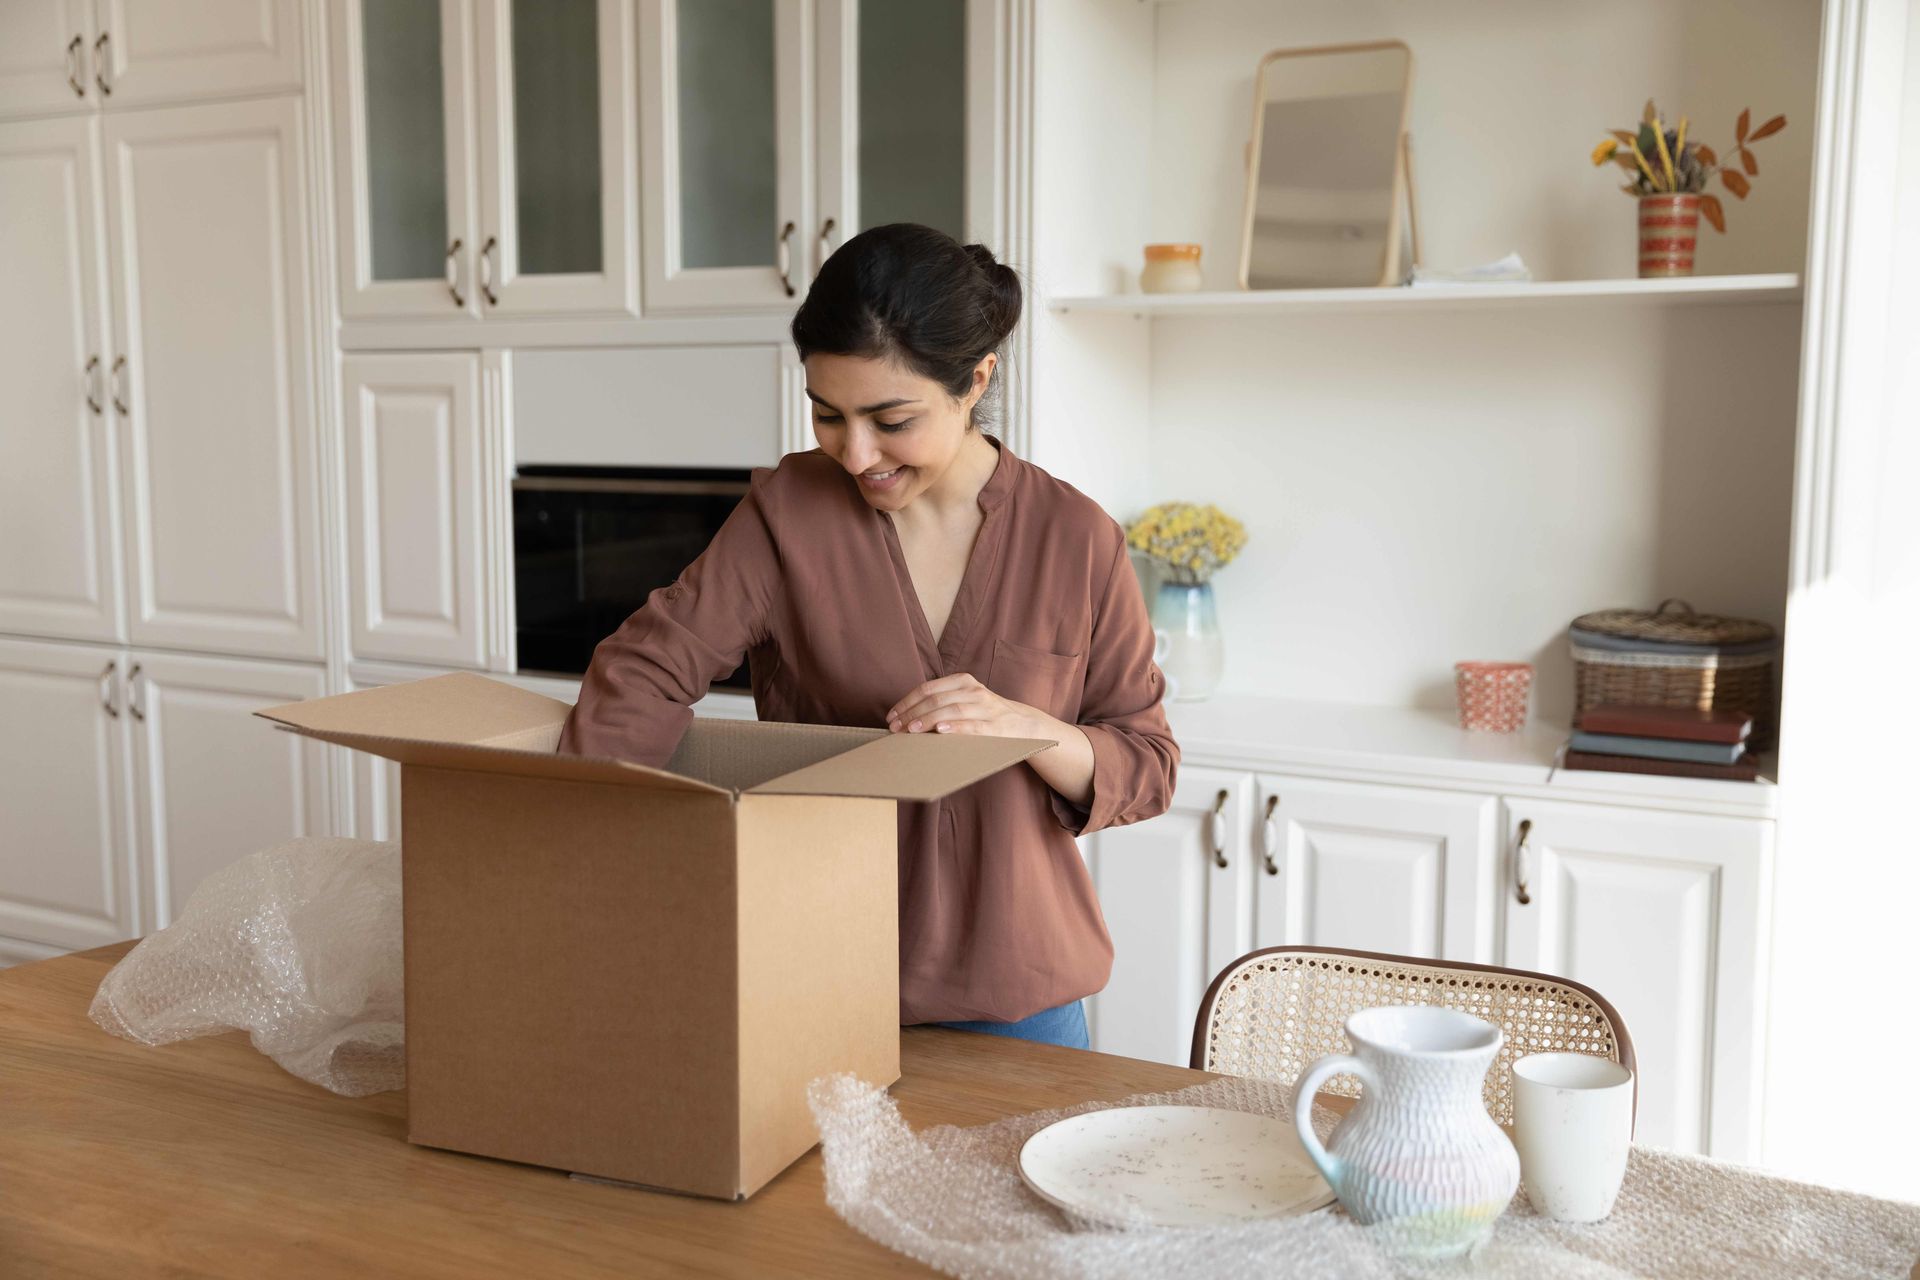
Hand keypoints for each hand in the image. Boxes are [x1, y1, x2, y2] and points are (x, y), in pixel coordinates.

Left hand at [886, 673, 1049, 738]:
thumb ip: (943, 702)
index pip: (928, 689)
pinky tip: (940, 731)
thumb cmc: (985, 714)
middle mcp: (973, 691)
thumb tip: (907, 717)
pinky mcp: (994, 726)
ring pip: (951, 710)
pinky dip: (955, 727)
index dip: (907, 702)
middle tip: (895, 728)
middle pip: (936, 700)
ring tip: (910, 730)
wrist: (1023, 724)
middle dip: (911, 714)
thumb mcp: (966, 700)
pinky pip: (972, 726)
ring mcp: (985, 708)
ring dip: (927, 720)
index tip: (892, 716)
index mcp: (963, 681)